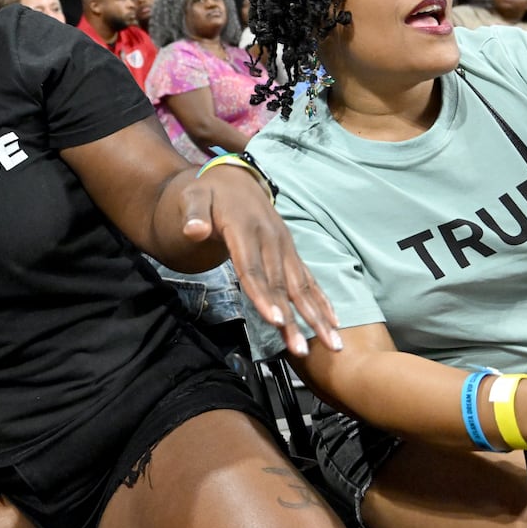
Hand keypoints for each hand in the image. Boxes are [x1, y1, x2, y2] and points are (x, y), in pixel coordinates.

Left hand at [179, 164, 340, 356]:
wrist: (233, 178)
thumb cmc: (209, 193)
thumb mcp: (193, 198)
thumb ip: (193, 215)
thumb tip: (194, 230)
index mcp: (244, 228)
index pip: (252, 267)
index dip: (263, 295)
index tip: (275, 320)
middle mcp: (270, 239)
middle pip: (280, 285)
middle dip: (292, 319)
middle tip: (301, 348)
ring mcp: (284, 246)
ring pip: (300, 286)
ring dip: (316, 316)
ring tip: (332, 344)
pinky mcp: (290, 251)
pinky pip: (308, 278)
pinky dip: (321, 300)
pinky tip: (334, 321)